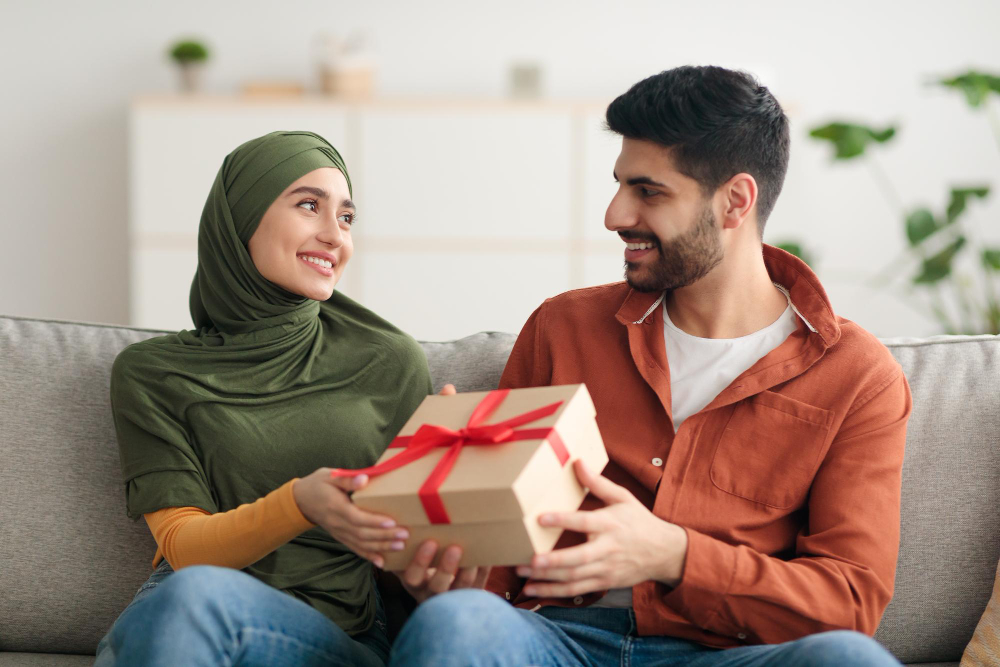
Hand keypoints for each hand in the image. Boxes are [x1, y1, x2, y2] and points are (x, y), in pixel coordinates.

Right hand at [292, 383, 459, 567]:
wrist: (301, 500)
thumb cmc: (318, 484)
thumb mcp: (329, 476)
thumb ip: (347, 479)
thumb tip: (364, 479)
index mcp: (336, 507)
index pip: (357, 517)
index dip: (374, 522)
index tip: (392, 522)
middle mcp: (337, 523)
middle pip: (363, 533)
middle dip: (385, 536)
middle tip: (405, 535)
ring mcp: (339, 533)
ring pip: (361, 544)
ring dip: (381, 547)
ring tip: (401, 546)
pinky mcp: (341, 537)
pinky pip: (355, 549)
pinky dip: (369, 556)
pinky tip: (382, 562)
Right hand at [396, 539, 490, 603]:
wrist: (443, 598)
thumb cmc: (423, 570)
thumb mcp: (409, 564)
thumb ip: (402, 551)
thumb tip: (397, 524)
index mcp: (414, 585)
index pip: (413, 577)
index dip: (420, 562)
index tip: (429, 542)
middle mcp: (432, 596)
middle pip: (437, 587)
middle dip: (446, 568)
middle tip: (455, 548)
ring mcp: (453, 600)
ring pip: (461, 589)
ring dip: (468, 570)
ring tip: (476, 552)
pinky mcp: (471, 598)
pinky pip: (480, 585)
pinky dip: (484, 570)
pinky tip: (488, 556)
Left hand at [515, 460, 687, 597]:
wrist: (664, 553)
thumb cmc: (639, 522)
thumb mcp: (623, 498)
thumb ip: (598, 483)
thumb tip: (577, 462)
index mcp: (610, 524)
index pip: (584, 522)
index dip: (562, 520)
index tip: (540, 518)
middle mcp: (607, 548)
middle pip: (579, 558)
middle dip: (554, 561)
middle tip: (530, 560)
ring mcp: (606, 568)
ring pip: (574, 577)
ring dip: (547, 579)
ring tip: (523, 575)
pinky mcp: (604, 582)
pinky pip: (576, 591)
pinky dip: (555, 592)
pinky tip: (533, 590)